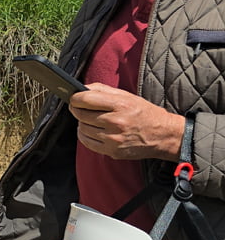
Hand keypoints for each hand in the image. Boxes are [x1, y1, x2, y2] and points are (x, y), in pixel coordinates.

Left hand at [69, 83, 184, 160]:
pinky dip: (84, 135)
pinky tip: (92, 130)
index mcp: (120, 105)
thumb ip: (102, 89)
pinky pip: (86, 142)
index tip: (74, 98)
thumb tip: (80, 88)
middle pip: (81, 114)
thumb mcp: (127, 96)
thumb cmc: (144, 113)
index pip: (85, 99)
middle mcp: (116, 122)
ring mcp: (114, 138)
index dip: (75, 98)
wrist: (164, 135)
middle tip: (82, 108)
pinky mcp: (112, 151)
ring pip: (81, 128)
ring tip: (91, 119)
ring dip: (82, 123)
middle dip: (78, 109)